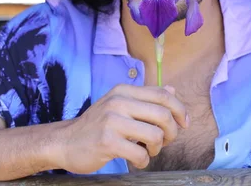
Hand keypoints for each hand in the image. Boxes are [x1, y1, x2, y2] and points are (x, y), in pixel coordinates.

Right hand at [54, 84, 188, 173]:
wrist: (66, 142)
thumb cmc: (97, 125)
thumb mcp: (119, 104)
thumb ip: (145, 98)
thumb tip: (172, 89)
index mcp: (124, 91)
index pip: (163, 94)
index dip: (179, 109)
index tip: (184, 124)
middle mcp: (118, 102)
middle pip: (163, 115)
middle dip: (172, 132)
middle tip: (165, 141)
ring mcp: (112, 121)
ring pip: (155, 135)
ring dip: (157, 148)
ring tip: (148, 150)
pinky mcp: (107, 142)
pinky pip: (140, 153)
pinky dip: (144, 161)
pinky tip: (136, 159)